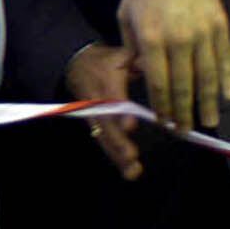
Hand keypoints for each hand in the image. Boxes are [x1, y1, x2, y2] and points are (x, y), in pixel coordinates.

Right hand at [65, 43, 142, 179]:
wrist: (76, 66)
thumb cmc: (105, 62)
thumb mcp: (120, 55)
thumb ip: (137, 61)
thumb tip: (153, 65)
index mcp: (104, 82)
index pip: (111, 98)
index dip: (120, 113)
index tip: (130, 126)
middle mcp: (97, 103)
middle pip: (106, 125)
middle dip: (118, 141)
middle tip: (131, 155)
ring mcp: (94, 117)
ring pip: (104, 138)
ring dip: (118, 155)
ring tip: (133, 171)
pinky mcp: (96, 127)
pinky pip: (105, 143)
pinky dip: (116, 159)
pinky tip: (131, 172)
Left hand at [116, 0, 229, 131]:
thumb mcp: (126, 17)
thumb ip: (131, 48)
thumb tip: (134, 75)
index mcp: (152, 39)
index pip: (158, 82)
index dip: (163, 106)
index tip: (165, 122)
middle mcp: (180, 39)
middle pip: (184, 85)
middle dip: (184, 111)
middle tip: (185, 131)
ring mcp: (204, 33)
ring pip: (208, 77)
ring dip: (207, 103)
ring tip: (207, 122)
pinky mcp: (221, 25)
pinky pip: (226, 59)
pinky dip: (227, 80)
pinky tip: (228, 98)